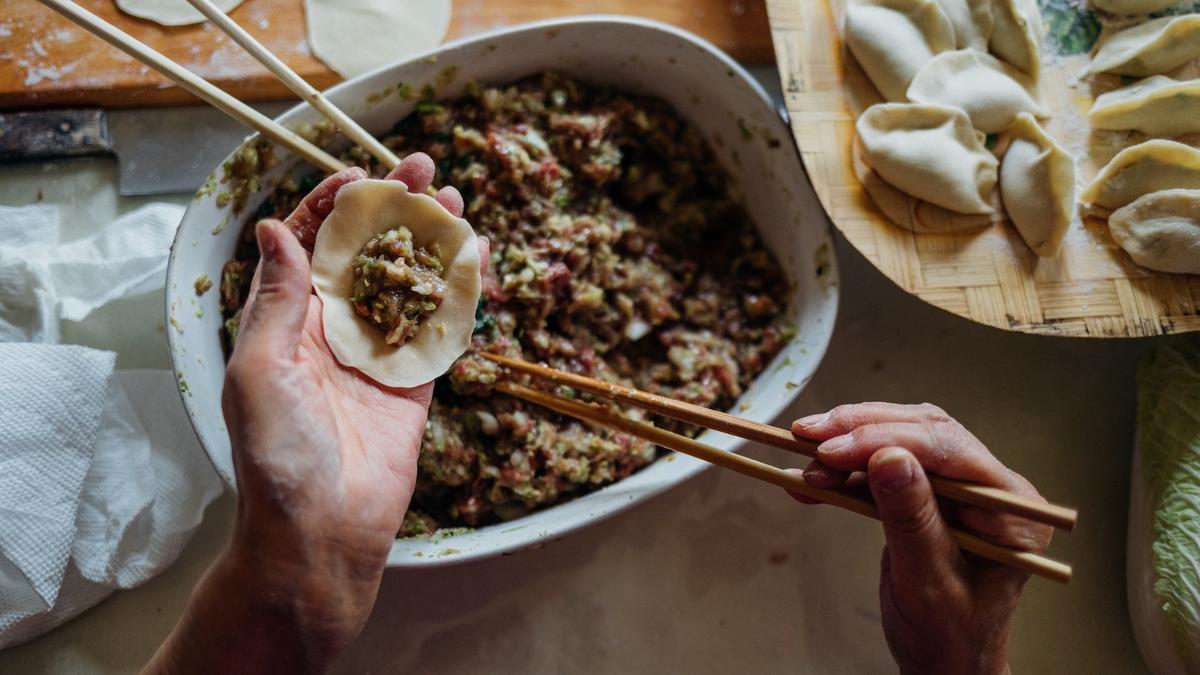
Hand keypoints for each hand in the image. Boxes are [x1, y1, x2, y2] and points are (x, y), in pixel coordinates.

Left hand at [145, 155, 467, 674]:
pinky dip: (458, 294)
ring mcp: (377, 357)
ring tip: (456, 202)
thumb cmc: (276, 455)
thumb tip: (276, 228)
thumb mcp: (260, 368)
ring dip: (431, 242)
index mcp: (286, 322)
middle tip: (425, 169)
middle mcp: (332, 332)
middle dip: (394, 210)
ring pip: (409, 284)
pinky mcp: (414, 385)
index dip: (332, 206)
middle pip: (367, 255)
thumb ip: (279, 299)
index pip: (310, 247)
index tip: (362, 175)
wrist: (321, 533)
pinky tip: (474, 261)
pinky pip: (439, 329)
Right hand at [789, 403, 1052, 674]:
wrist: (943, 661)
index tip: (835, 450)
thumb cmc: (949, 636)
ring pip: (898, 442)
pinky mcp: (927, 492)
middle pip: (922, 433)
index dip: (889, 440)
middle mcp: (990, 487)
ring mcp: (958, 488)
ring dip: (846, 447)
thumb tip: (889, 459)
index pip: (950, 450)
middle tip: (808, 438)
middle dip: (860, 433)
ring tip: (806, 463)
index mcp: (1011, 508)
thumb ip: (912, 519)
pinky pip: (882, 467)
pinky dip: (844, 471)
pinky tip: (811, 478)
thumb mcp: (929, 583)